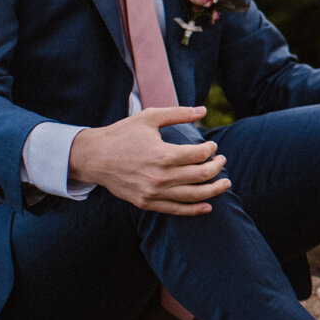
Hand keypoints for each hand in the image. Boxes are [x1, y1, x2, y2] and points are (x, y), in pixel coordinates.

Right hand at [68, 106, 228, 214]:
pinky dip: (195, 209)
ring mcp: (154, 193)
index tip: (212, 145)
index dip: (211, 149)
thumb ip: (178, 113)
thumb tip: (203, 110)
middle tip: (223, 161)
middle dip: (217, 167)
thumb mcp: (149, 117)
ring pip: (194, 196)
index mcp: (163, 154)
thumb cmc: (122, 134)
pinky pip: (176, 210)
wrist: (93, 157)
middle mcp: (161, 177)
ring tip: (225, 183)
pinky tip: (208, 206)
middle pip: (202, 175)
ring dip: (214, 190)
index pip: (200, 155)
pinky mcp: (147, 203)